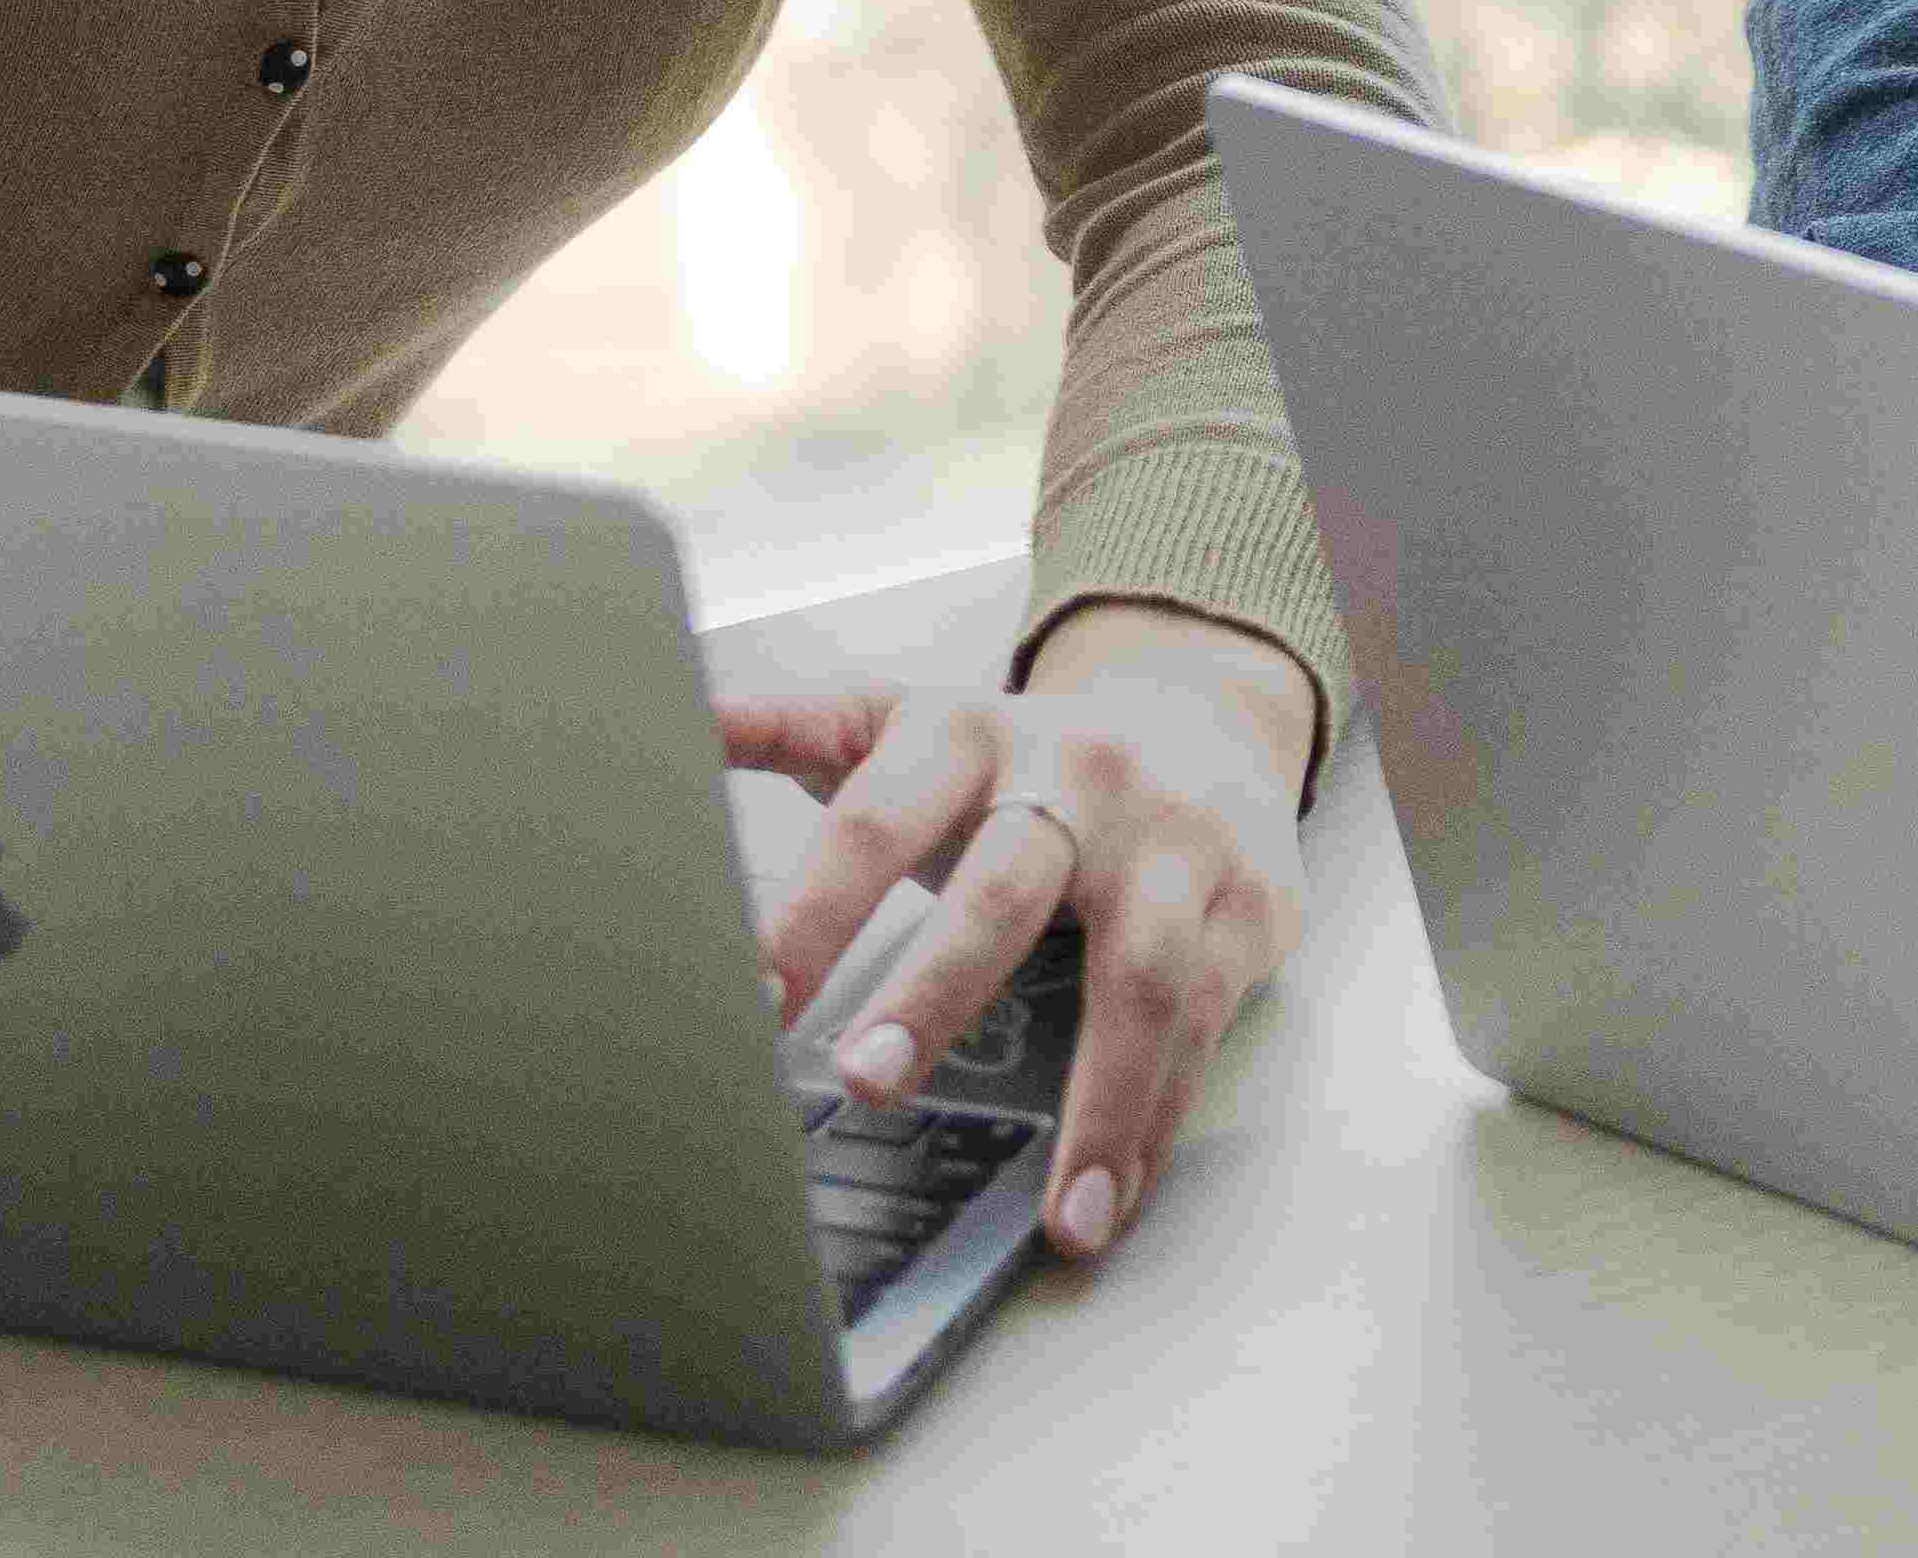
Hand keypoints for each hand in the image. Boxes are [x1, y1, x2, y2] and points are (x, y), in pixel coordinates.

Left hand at [721, 599, 1319, 1263]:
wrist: (1203, 718)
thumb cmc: (1021, 757)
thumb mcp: (905, 724)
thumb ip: (789, 728)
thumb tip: (674, 709)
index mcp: (968, 733)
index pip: (875, 818)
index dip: (813, 910)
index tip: (753, 1001)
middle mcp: (1077, 774)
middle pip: (1005, 886)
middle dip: (937, 991)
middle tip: (865, 1082)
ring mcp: (1170, 841)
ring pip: (1139, 973)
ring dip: (1098, 1098)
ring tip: (1058, 1207)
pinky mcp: (1243, 903)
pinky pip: (1201, 1025)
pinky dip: (1156, 1122)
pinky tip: (1111, 1196)